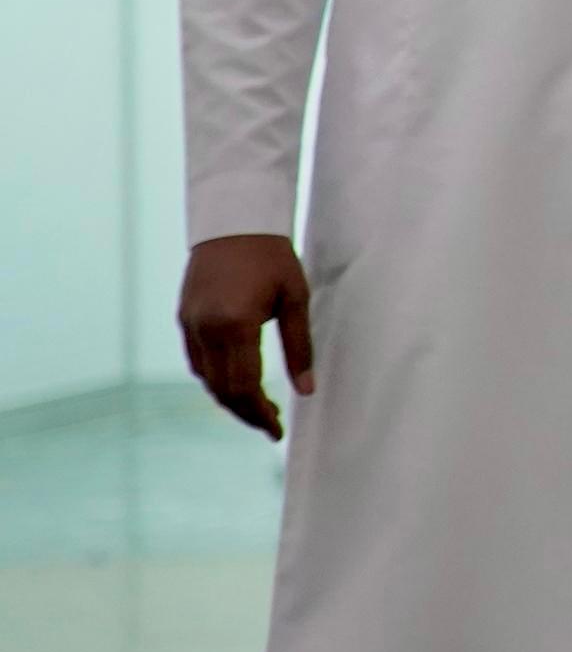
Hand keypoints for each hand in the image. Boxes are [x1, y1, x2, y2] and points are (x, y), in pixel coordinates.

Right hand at [177, 233, 313, 440]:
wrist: (235, 221)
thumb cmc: (273, 257)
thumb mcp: (296, 298)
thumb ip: (299, 347)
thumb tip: (306, 391)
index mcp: (235, 324)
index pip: (244, 386)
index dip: (259, 413)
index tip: (277, 430)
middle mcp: (205, 329)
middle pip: (222, 389)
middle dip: (246, 412)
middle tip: (271, 425)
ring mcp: (189, 324)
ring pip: (206, 378)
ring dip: (230, 398)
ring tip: (259, 408)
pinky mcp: (183, 318)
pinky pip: (197, 361)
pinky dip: (215, 378)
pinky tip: (237, 383)